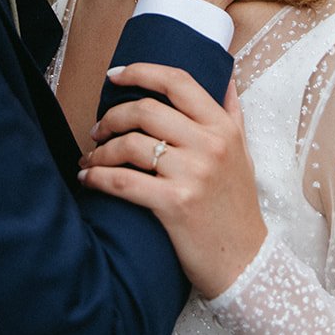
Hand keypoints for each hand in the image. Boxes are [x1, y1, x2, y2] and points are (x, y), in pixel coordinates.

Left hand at [79, 63, 266, 298]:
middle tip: (98, 129)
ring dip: (101, 150)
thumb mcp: (243, 154)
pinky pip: (124, 181)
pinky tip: (87, 177)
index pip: (178, 82)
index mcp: (223, 128)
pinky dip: (98, 177)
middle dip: (112, 116)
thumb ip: (232, 113)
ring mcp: (192, 174)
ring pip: (130, 144)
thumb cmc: (238, 208)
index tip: (115, 75)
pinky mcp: (175, 203)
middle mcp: (209, 145)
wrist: (247, 263)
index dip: (141, 71)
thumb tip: (225, 76)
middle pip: (145, 110)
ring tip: (90, 158)